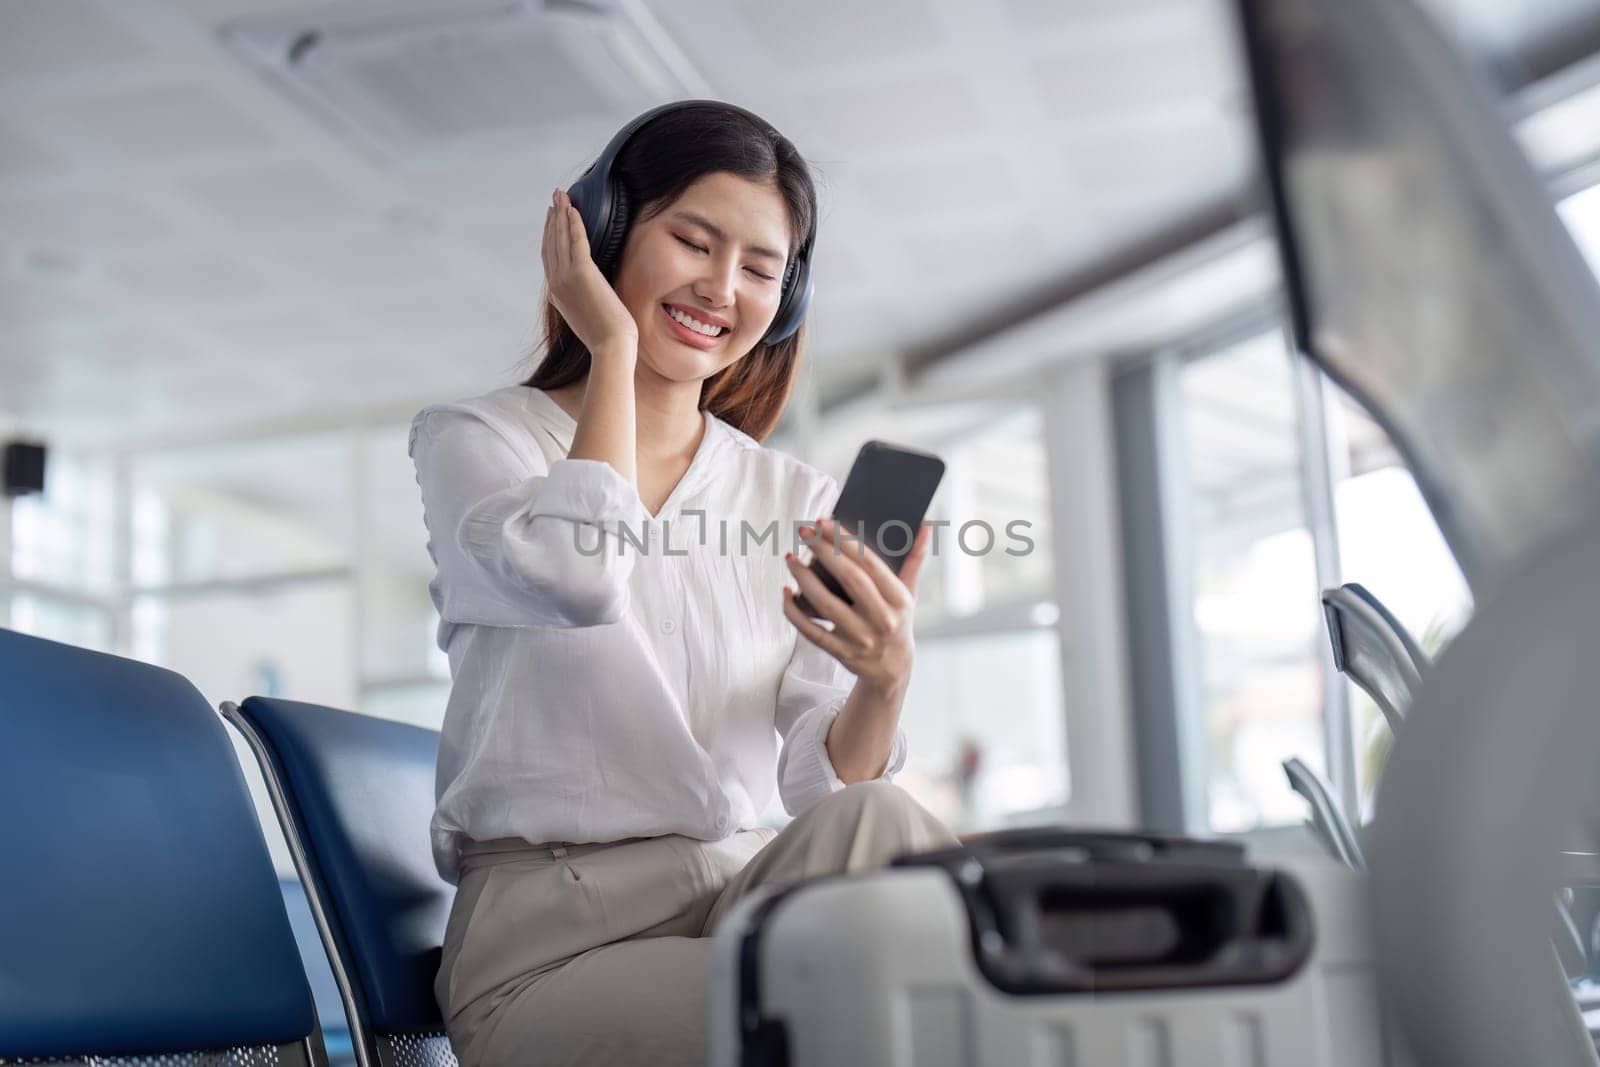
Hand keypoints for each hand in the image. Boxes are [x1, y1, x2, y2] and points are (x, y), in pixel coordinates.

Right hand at [542, 188, 638, 359]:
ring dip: (560, 214)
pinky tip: (575, 209)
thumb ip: (584, 297)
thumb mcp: (589, 314)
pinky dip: (574, 223)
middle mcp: (556, 284)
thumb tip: (593, 287)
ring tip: (561, 196)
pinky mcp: (582, 274)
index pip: (549, 258)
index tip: (552, 218)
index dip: (549, 235)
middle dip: (552, 219)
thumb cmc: (608, 336)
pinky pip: (576, 241)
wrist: (612, 347)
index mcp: (557, 295)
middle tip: (554, 198)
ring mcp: (566, 279)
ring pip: (560, 238)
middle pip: (551, 244)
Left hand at [781, 517, 932, 695]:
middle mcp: (882, 620)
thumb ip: (915, 559)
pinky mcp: (841, 653)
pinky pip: (811, 631)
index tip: (824, 521)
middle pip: (850, 580)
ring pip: (826, 605)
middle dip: (824, 552)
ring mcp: (861, 639)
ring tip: (790, 557)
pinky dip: (794, 611)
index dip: (846, 541)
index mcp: (900, 600)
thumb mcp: (910, 593)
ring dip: (804, 579)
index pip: (871, 564)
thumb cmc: (897, 620)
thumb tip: (925, 524)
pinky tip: (785, 592)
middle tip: (804, 531)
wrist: (892, 670)